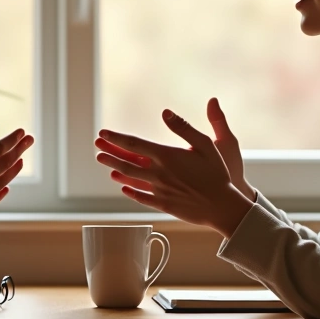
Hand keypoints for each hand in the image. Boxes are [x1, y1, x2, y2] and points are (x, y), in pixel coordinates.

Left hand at [95, 109, 253, 237]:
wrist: (222, 206)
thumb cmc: (217, 174)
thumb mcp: (205, 145)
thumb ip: (184, 128)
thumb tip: (165, 112)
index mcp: (168, 156)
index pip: (134, 144)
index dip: (116, 138)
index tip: (103, 133)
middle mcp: (159, 173)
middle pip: (127, 161)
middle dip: (110, 152)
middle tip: (97, 146)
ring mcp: (159, 190)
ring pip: (130, 178)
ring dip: (115, 169)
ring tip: (103, 162)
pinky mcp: (162, 204)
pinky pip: (141, 197)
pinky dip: (129, 190)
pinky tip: (123, 186)